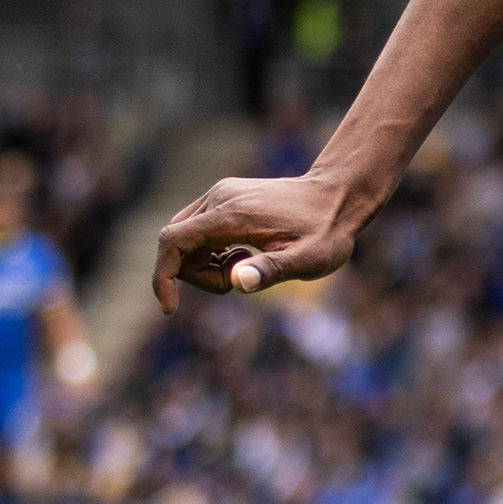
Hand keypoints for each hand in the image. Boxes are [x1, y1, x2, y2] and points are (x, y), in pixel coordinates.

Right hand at [150, 172, 366, 315]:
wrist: (339, 195)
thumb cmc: (327, 232)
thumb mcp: (308, 260)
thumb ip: (272, 269)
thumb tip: (236, 281)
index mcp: (231, 214)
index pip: (172, 241)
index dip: (163, 276)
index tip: (170, 308)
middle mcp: (218, 198)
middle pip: (176, 245)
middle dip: (198, 276)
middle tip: (240, 282)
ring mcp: (220, 195)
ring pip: (186, 239)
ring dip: (206, 265)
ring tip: (249, 265)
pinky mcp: (225, 197)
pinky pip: (199, 231)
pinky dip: (212, 252)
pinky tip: (245, 254)